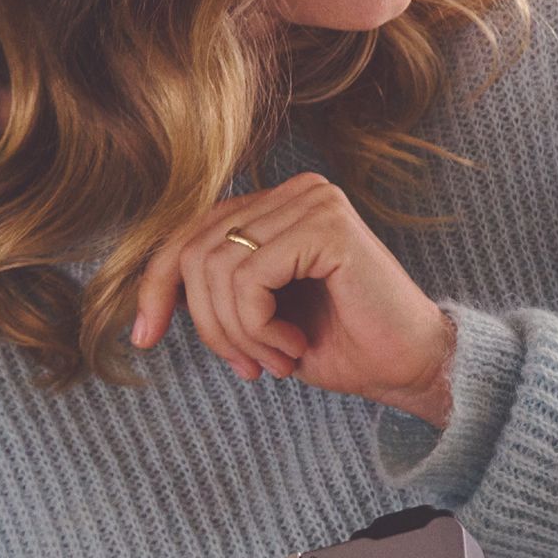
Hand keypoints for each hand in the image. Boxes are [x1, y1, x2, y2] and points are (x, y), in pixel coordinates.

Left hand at [131, 172, 455, 426]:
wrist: (411, 366)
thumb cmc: (344, 343)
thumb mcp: (261, 314)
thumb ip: (218, 287)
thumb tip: (152, 291)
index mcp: (280, 205)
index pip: (190, 232)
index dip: (156, 285)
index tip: (145, 338)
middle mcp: (298, 191)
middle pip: (195, 252)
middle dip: (209, 325)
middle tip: (249, 366)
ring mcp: (314, 203)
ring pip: (217, 269)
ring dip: (238, 333)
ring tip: (276, 359)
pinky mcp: (326, 227)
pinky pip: (249, 278)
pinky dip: (258, 327)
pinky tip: (292, 347)